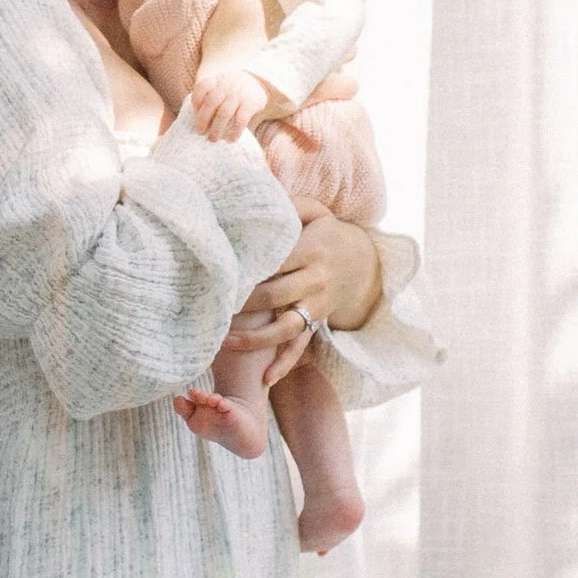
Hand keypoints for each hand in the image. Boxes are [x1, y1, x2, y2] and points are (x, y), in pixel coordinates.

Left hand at [191, 61, 272, 140]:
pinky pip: (241, 119)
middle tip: (200, 132)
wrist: (258, 82)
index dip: (196, 100)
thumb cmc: (232, 90)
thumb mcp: (220, 86)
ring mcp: (239, 94)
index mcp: (216, 80)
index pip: (202, 86)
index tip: (195, 112)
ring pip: (224, 113)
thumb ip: (209, 97)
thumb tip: (198, 121)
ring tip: (213, 139)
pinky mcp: (250, 103)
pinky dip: (235, 131)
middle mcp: (226, 85)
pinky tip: (231, 139)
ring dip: (217, 128)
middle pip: (211, 102)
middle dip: (203, 119)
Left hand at [215, 212, 385, 383]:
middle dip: (244, 304)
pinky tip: (266, 379)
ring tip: (226, 342)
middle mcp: (314, 280)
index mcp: (310, 250)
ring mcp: (316, 305)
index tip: (223, 274)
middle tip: (213, 307)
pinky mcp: (316, 323)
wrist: (363, 263)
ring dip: (256, 338)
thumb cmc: (328, 233)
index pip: (276, 261)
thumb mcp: (315, 211)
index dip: (250, 269)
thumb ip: (290, 204)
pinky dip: (285, 364)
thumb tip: (257, 198)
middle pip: (276, 295)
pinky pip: (301, 347)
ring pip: (286, 327)